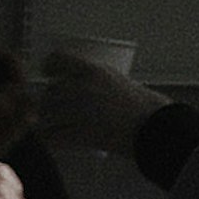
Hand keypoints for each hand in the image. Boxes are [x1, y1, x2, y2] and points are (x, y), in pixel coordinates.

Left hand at [34, 52, 149, 162]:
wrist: (152, 128)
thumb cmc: (140, 105)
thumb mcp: (116, 79)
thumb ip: (93, 79)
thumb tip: (72, 81)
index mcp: (93, 71)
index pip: (59, 59)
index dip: (49, 65)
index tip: (47, 71)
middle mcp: (83, 88)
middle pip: (51, 91)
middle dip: (49, 100)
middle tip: (54, 107)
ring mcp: (79, 112)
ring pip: (47, 113)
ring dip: (47, 119)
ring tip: (53, 123)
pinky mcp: (79, 134)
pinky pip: (52, 136)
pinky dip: (50, 138)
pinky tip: (52, 138)